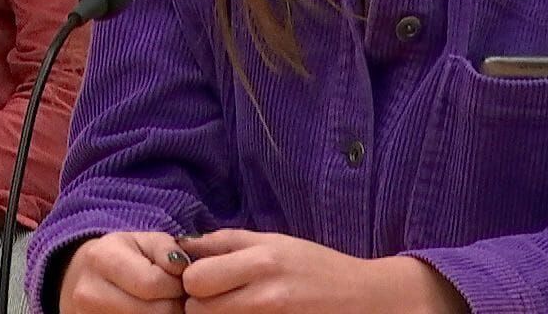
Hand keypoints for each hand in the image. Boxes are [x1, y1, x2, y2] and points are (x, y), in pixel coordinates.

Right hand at [59, 231, 188, 313]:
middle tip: (174, 298)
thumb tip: (182, 269)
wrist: (88, 277)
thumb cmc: (125, 256)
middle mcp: (89, 292)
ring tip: (162, 304)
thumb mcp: (145, 242)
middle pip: (152, 313)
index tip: (178, 281)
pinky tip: (150, 312)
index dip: (174, 285)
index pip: (152, 284)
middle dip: (173, 306)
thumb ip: (166, 251)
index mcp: (102, 258)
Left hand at [177, 230, 462, 313]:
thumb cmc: (316, 266)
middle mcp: (266, 295)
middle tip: (218, 298)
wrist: (363, 299)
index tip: (205, 278)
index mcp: (263, 261)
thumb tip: (183, 244)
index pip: (196, 279)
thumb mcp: (275, 241)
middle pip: (198, 310)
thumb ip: (227, 242)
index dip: (194, 280)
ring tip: (235, 307)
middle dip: (200, 304)